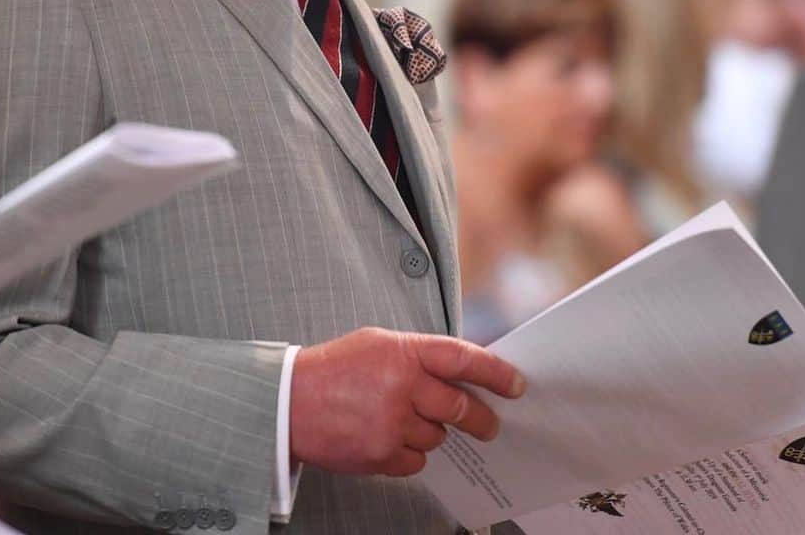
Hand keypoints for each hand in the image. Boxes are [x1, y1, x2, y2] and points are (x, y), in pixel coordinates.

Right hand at [289, 327, 525, 476]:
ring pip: (437, 437)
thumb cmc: (335, 368)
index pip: (463, 359)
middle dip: (480, 418)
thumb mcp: (378, 343)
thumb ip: (418, 355)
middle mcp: (402, 386)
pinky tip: (388, 436)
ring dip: (431, 431)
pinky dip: (409, 452)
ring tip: (404, 418)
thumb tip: (460, 373)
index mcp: (404, 351)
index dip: (495, 373)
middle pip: (460, 407)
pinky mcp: (380, 454)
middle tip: (489, 424)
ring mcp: (391, 423)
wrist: (289, 401)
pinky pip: (416, 460)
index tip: (515, 384)